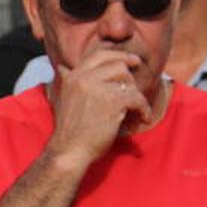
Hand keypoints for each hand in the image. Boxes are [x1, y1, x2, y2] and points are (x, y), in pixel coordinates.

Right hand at [48, 51, 148, 167]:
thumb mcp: (62, 100)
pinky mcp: (111, 102)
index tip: (133, 61)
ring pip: (128, 82)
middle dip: (130, 78)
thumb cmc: (69, 131)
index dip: (119, 56)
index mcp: (73, 77)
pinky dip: (144, 109)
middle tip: (135, 91)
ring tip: (138, 110)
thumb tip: (62, 67)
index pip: (99, 55)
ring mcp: (96, 88)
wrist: (68, 151)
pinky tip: (143, 118)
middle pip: (118, 65)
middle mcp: (83, 78)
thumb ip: (68, 83)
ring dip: (137, 96)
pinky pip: (136, 98)